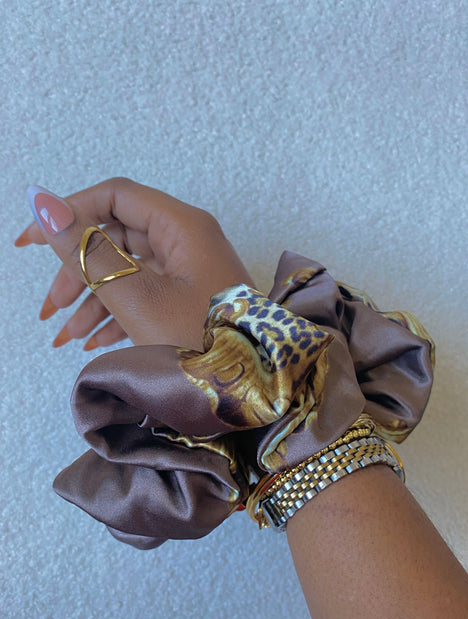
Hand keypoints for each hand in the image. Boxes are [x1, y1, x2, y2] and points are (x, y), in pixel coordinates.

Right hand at [16, 178, 253, 350]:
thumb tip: (43, 203)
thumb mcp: (137, 298)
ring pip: (128, 272)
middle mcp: (188, 241)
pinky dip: (117, 315)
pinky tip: (93, 342)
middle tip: (48, 308)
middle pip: (118, 238)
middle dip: (77, 272)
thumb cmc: (202, 344)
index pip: (114, 197)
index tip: (30, 242)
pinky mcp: (191, 300)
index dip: (68, 213)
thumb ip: (88, 251)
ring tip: (64, 337)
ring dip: (91, 301)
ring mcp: (191, 272)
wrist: (255, 391)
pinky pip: (145, 295)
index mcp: (182, 226)